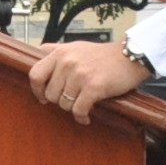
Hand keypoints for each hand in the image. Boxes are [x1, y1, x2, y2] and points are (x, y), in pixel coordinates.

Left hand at [27, 38, 150, 122]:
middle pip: (50, 94)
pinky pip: (78, 110)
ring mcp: (80, 74)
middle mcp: (67, 62)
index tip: (42, 97)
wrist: (130, 57)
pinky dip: (81, 117)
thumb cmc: (103, 55)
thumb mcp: (75, 46)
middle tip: (71, 100)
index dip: (37, 90)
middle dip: (60, 101)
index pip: (35, 74)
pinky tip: (85, 117)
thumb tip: (37, 51)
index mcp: (60, 53)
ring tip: (82, 104)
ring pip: (64, 104)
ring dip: (73, 108)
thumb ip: (55, 50)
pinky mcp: (94, 86)